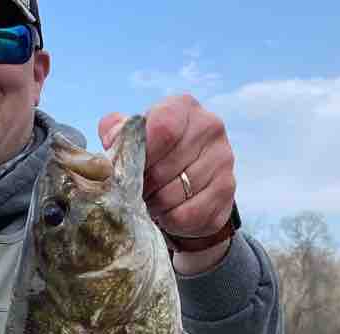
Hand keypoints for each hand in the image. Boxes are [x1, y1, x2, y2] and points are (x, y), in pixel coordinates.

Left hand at [99, 95, 235, 240]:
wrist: (186, 182)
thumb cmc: (154, 156)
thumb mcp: (133, 139)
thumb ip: (116, 132)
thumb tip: (113, 139)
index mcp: (183, 107)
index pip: (163, 128)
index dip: (141, 156)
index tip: (128, 171)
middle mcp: (210, 127)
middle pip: (164, 168)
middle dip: (142, 187)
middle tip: (135, 193)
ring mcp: (223, 159)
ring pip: (174, 195)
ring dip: (154, 205)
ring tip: (150, 201)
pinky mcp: (227, 191)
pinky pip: (187, 215)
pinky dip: (169, 220)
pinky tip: (166, 214)